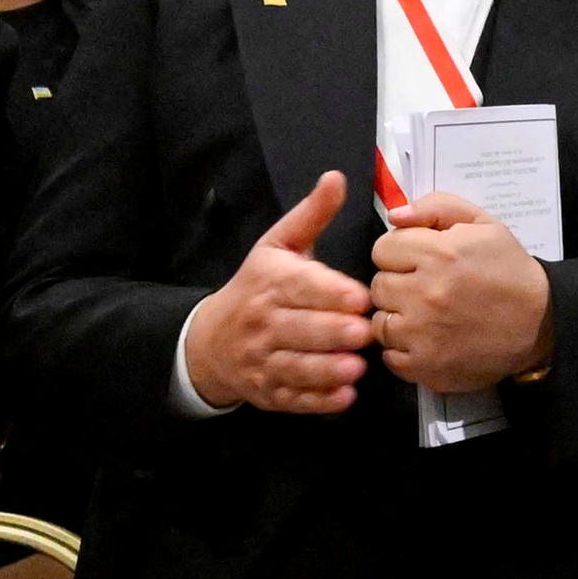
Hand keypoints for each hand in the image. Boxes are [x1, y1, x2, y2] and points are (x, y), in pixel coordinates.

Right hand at [183, 171, 372, 413]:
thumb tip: (336, 177)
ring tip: (357, 367)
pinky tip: (343, 398)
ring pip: (296, 366)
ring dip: (327, 369)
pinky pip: (293, 398)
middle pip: (300, 329)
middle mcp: (264, 321)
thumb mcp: (278, 244)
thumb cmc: (257, 286)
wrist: (211, 340)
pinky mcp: (269, 391)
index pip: (300, 287)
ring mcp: (263, 360)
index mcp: (271, 281)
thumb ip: (312, 214)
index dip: (330, 293)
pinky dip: (317, 401)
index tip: (360, 297)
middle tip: (366, 333)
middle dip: (333, 332)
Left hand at [368, 190, 556, 391]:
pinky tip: (428, 340)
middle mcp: (426, 294)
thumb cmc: (508, 270)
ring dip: (398, 318)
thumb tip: (395, 215)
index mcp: (440, 253)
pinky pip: (389, 356)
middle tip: (425, 289)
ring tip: (426, 316)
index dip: (400, 253)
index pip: (382, 249)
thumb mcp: (483, 224)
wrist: (539, 323)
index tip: (418, 261)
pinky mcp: (425, 366)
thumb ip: (437, 207)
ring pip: (380, 323)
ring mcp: (423, 334)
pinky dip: (404, 350)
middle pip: (378, 286)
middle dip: (398, 284)